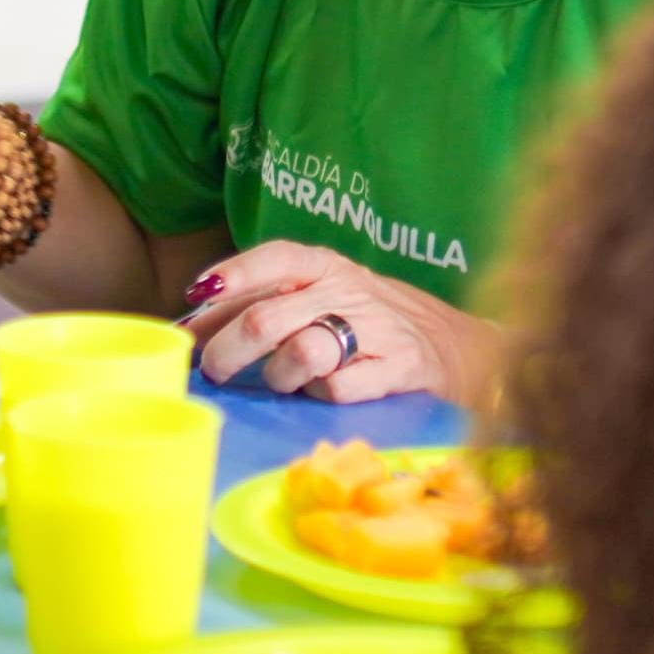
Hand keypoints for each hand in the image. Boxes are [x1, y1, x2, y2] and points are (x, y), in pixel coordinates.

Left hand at [180, 241, 499, 403]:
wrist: (462, 347)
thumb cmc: (369, 322)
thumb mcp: (322, 296)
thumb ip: (262, 303)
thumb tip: (190, 324)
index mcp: (327, 266)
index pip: (274, 258)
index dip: (231, 276)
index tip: (194, 298)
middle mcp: (349, 291)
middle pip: (269, 317)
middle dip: (228, 350)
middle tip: (214, 372)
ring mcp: (377, 329)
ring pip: (302, 352)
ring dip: (276, 376)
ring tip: (278, 382)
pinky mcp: (400, 369)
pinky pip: (340, 388)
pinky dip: (321, 395)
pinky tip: (323, 393)